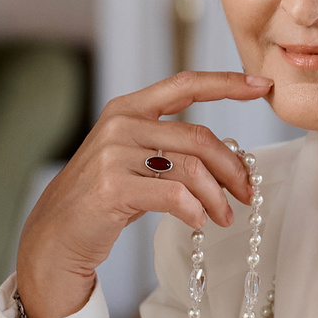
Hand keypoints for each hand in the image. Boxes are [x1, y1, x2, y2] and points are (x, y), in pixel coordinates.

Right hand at [12, 71, 272, 317]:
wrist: (56, 234)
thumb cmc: (102, 199)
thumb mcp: (131, 159)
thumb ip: (167, 145)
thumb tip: (227, 158)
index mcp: (128, 108)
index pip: (185, 84)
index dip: (226, 83)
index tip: (262, 85)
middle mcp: (121, 124)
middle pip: (199, 137)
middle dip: (233, 168)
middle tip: (246, 193)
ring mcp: (114, 154)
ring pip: (192, 169)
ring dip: (217, 198)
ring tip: (223, 217)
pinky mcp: (114, 187)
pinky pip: (175, 195)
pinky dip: (195, 212)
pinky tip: (198, 223)